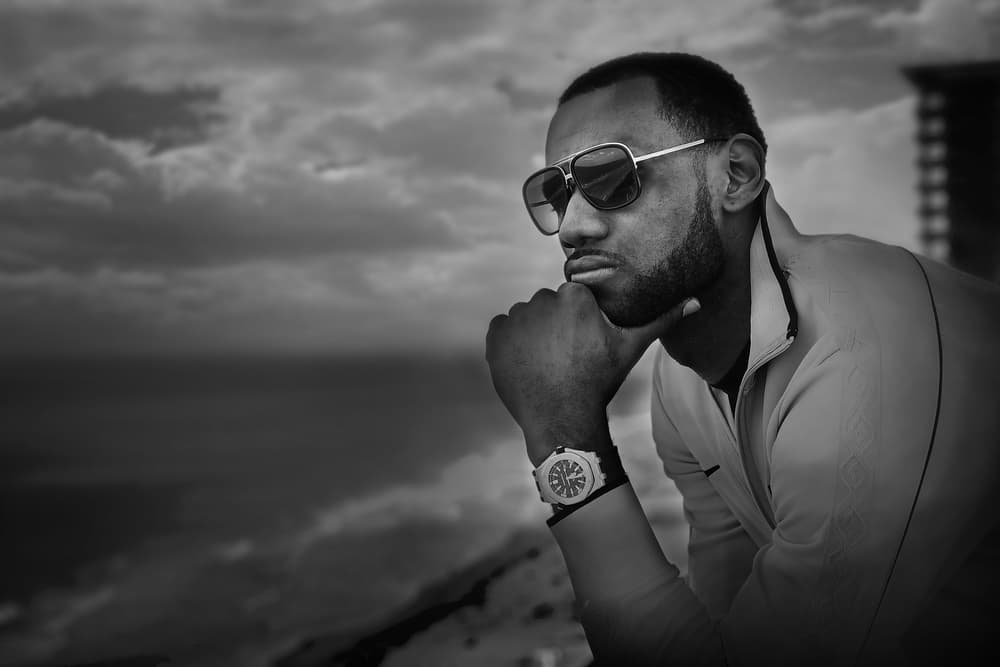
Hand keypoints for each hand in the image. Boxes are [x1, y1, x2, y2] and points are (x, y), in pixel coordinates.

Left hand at [485, 282, 698, 464]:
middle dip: (556, 326)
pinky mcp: (495, 336)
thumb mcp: (631, 348)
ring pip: (526, 318)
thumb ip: (660, 320)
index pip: (574, 297)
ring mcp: (516, 318)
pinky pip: (503, 330)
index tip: (583, 342)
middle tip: (567, 356)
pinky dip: (511, 344)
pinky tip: (528, 364)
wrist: (562, 418)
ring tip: (548, 363)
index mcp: (574, 295)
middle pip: (549, 306)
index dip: (580, 320)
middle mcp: (541, 299)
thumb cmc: (599, 381)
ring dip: (533, 334)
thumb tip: (695, 301)